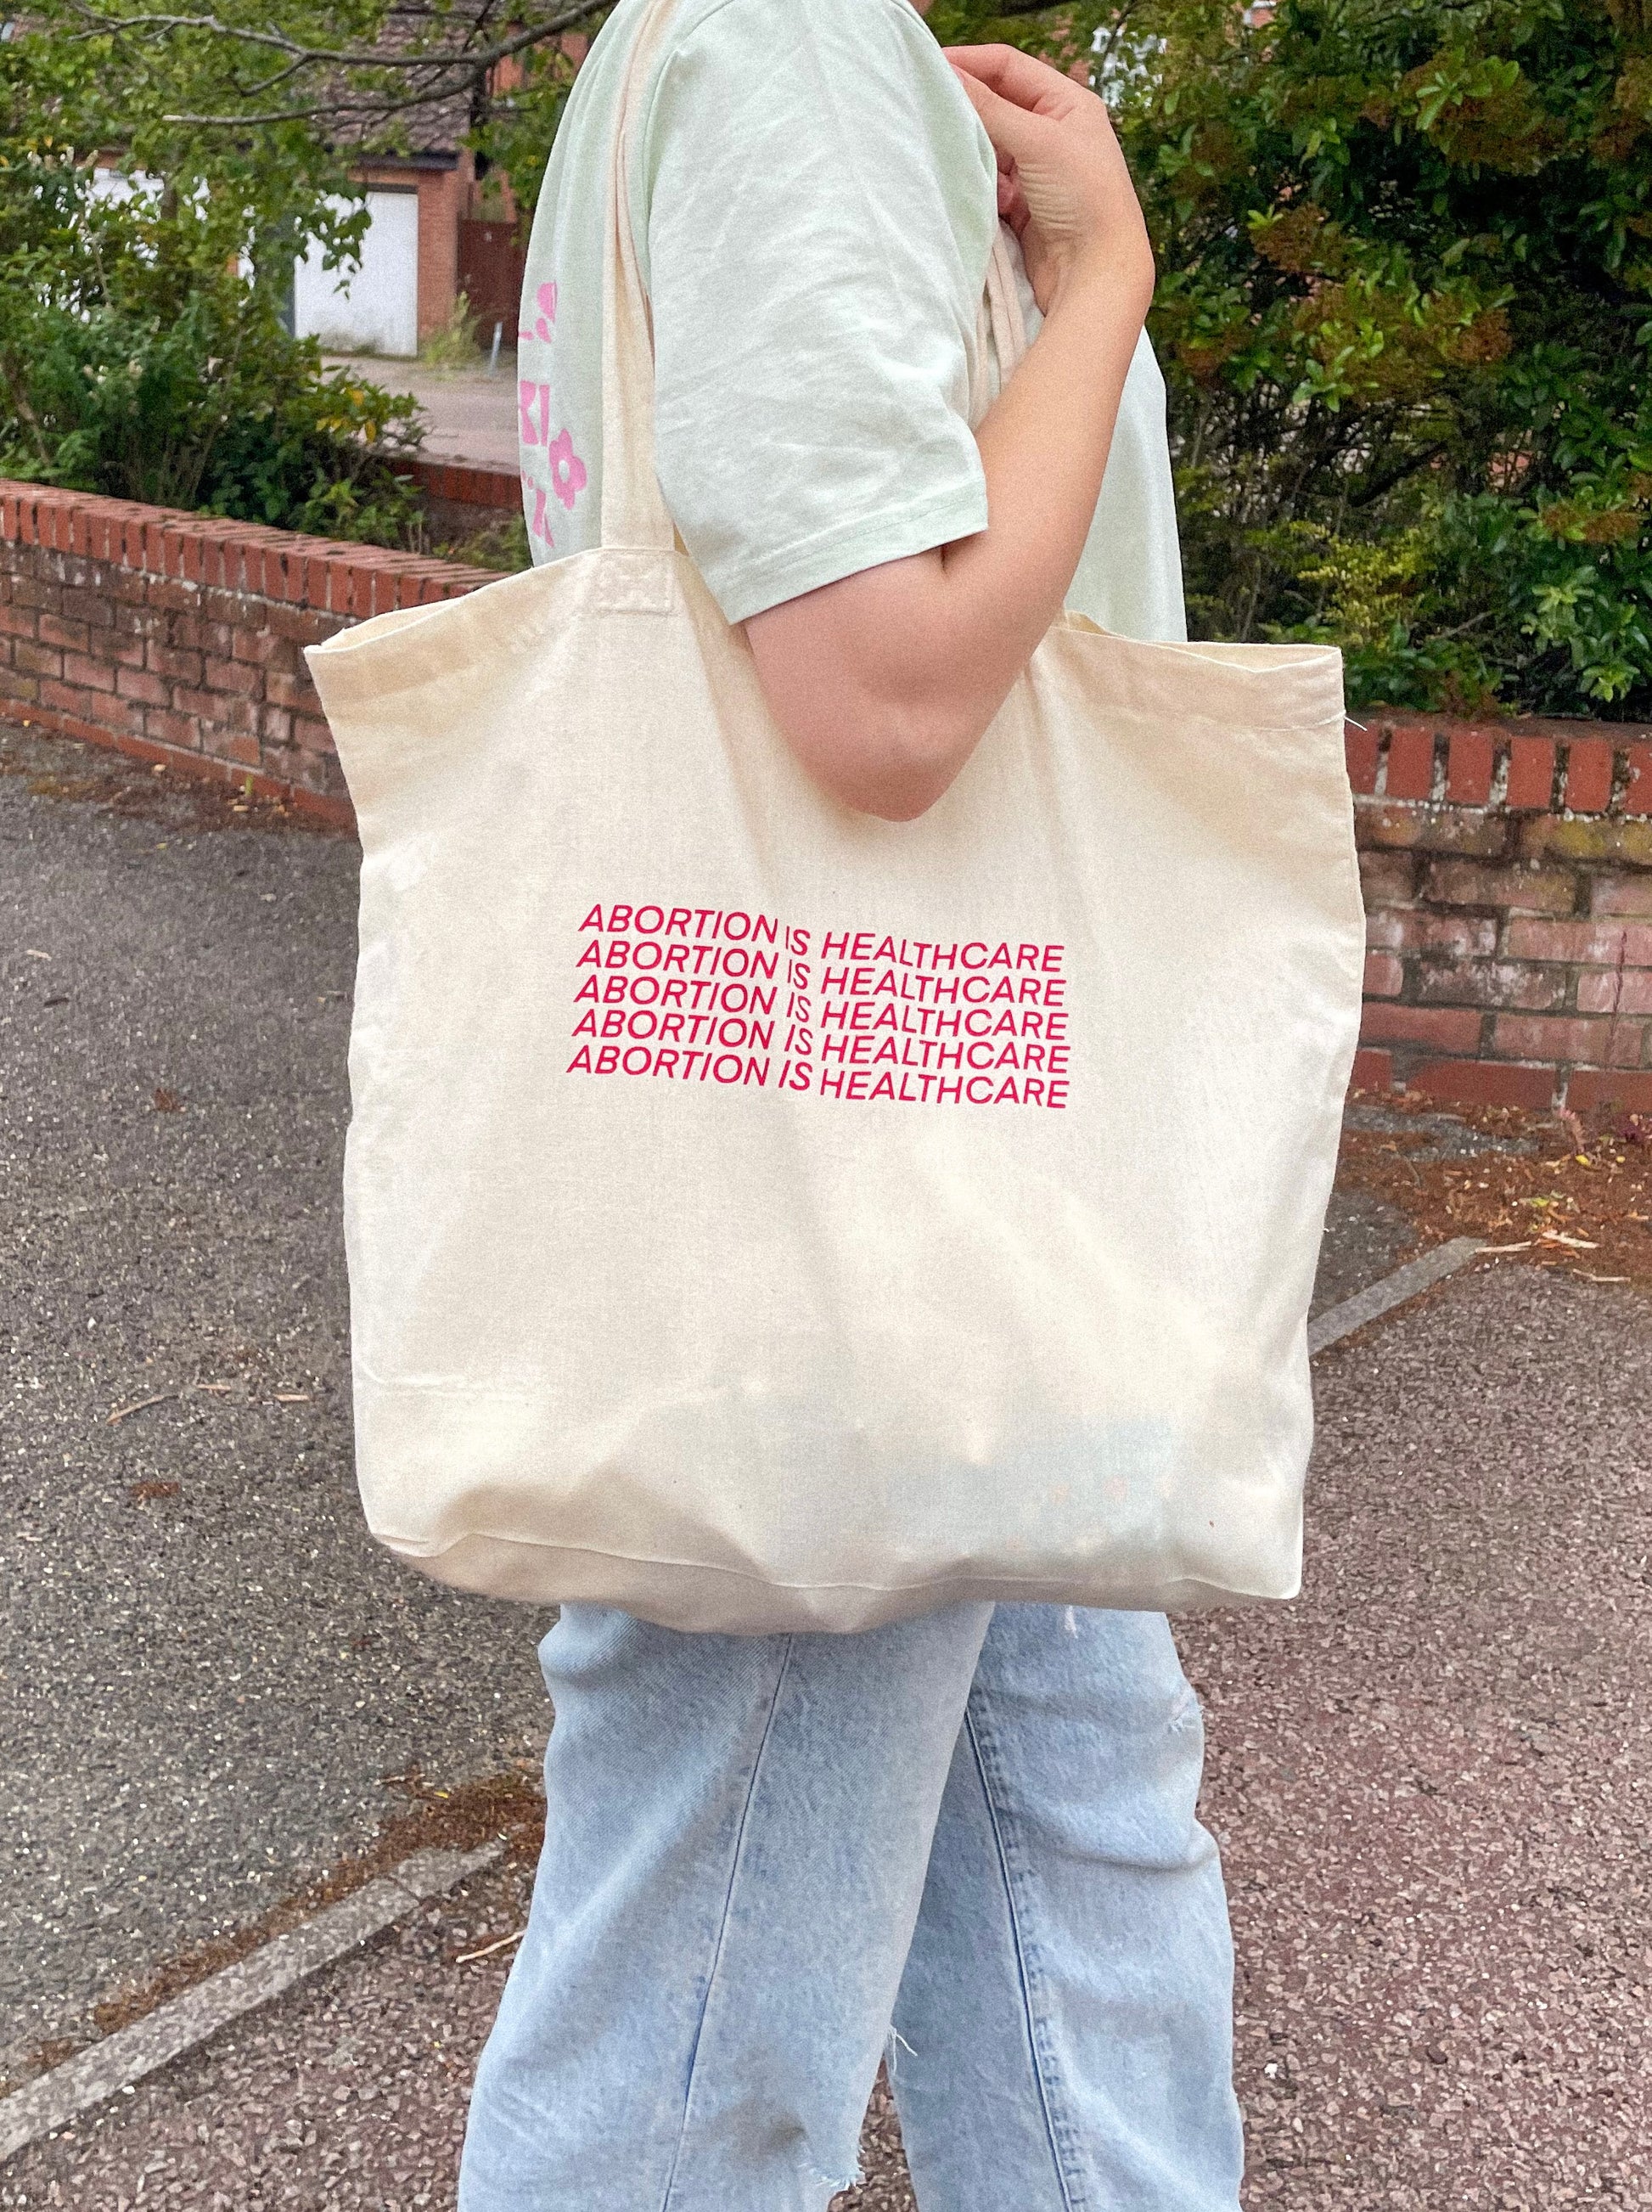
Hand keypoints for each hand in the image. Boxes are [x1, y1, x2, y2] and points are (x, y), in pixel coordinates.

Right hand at [945, 44, 1152, 317]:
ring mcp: (1036, 171)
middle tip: (924, 106)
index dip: (969, 62)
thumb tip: (946, 73)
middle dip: (965, 108)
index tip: (928, 66)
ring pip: (988, 146)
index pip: (1008, 67)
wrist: (1097, 274)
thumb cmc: (1084, 198)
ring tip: (941, 149)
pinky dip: (976, 184)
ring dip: (968, 149)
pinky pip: (988, 183)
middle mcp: (1053, 132)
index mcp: (1067, 103)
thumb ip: (989, 107)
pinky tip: (970, 190)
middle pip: (995, 105)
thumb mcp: (1038, 141)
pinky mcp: (1022, 207)